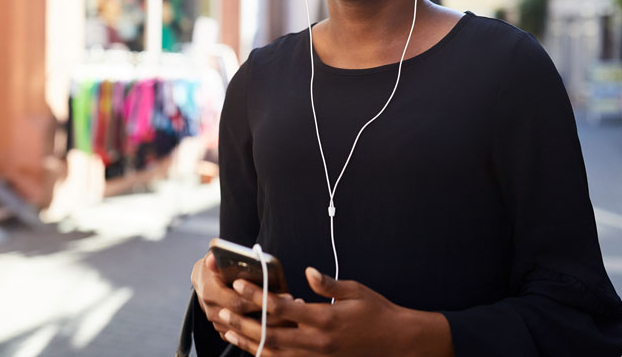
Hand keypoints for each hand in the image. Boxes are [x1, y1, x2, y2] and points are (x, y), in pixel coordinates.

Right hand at [190, 250, 293, 341]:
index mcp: (209, 292)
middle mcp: (212, 311)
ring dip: (268, 324)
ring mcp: (218, 323)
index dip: (259, 300)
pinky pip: (245, 335)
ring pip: (246, 330)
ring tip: (290, 316)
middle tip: (290, 307)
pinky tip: (278, 323)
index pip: (237, 302)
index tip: (280, 296)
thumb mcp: (216, 260)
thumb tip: (214, 257)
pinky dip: (261, 331)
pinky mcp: (224, 330)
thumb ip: (216, 259)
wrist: (203, 281)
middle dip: (268, 314)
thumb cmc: (214, 268)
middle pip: (244, 318)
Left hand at [220, 267, 453, 355]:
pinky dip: (266, 355)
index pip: (282, 308)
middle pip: (271, 335)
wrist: (398, 343)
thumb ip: (328, 284)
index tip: (240, 284)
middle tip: (223, 313)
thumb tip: (307, 272)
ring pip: (274, 354)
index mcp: (325, 319)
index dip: (257, 296)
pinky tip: (252, 347)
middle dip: (243, 324)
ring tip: (228, 332)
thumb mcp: (355, 291)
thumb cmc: (378, 312)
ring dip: (249, 343)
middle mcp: (317, 343)